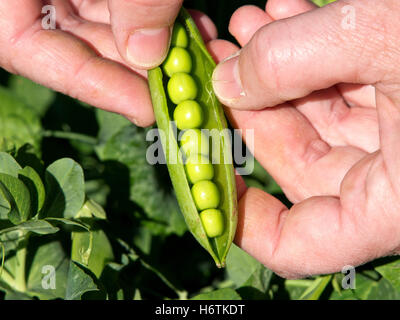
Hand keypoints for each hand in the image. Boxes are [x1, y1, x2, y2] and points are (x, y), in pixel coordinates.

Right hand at [0, 0, 216, 125]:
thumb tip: (148, 54)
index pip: (29, 52)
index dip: (93, 85)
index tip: (149, 109)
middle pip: (78, 46)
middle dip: (138, 69)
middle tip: (185, 88)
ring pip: (104, 26)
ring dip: (156, 45)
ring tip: (198, 54)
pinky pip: (118, 4)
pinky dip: (154, 17)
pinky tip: (190, 25)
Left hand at [208, 0, 399, 277]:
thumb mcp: (383, 33)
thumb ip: (293, 58)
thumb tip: (229, 79)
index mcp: (397, 202)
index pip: (298, 244)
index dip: (245, 220)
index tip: (204, 174)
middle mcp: (399, 180)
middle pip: (295, 162)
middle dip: (252, 107)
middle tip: (218, 60)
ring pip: (317, 117)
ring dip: (274, 71)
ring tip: (245, 25)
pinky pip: (346, 86)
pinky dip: (309, 53)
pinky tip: (280, 16)